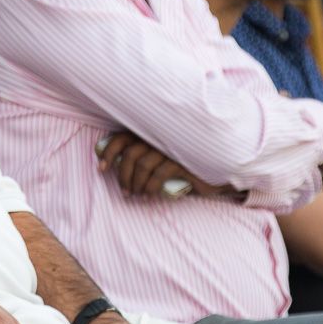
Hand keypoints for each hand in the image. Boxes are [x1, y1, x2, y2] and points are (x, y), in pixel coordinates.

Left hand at [95, 132, 238, 199]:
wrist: (221, 164)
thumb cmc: (188, 160)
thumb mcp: (164, 153)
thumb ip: (145, 151)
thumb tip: (117, 165)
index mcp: (152, 129)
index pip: (122, 136)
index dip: (108, 152)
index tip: (101, 168)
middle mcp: (161, 134)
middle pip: (130, 154)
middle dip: (122, 175)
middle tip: (125, 190)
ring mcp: (173, 145)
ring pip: (143, 164)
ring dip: (135, 183)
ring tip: (136, 194)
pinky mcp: (185, 159)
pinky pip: (159, 174)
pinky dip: (150, 186)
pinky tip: (149, 193)